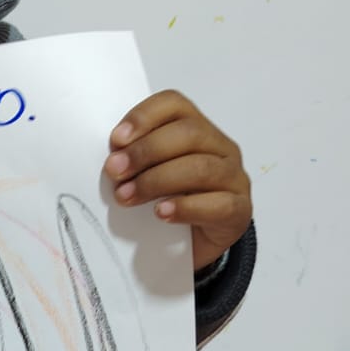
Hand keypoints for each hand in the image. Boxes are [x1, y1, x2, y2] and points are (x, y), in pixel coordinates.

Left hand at [104, 91, 251, 271]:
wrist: (195, 245)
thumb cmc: (169, 203)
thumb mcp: (149, 175)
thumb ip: (135, 162)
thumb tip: (110, 159)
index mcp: (197, 129)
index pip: (174, 104)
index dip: (144, 117)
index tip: (116, 140)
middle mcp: (220, 147)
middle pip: (188, 134)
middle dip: (145, 151)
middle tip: (114, 172)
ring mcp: (234, 178)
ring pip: (201, 167)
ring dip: (157, 181)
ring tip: (127, 197)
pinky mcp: (239, 210)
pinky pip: (218, 204)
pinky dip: (185, 207)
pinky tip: (161, 213)